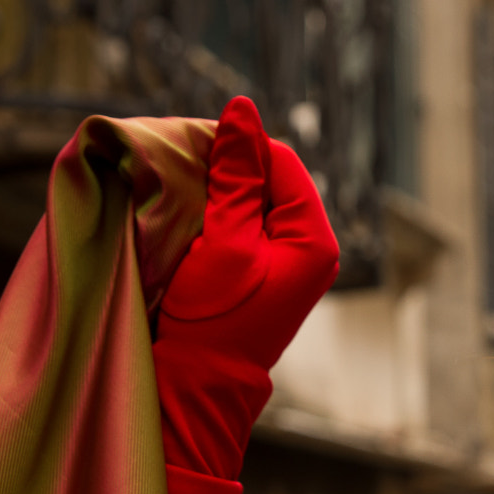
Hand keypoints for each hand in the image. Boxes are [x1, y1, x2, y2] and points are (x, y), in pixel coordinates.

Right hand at [161, 95, 338, 367]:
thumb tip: (242, 111)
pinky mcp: (261, 271)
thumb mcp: (224, 240)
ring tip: (179, 187)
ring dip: (216, 189)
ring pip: (252, 200)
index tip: (189, 146)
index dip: (238, 146)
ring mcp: (286, 261)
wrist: (197, 382)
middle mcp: (308, 247)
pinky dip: (215, 213)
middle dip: (226, 167)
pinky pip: (242, 224)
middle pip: (269, 178)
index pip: (282, 161)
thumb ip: (236, 176)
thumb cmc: (213, 316)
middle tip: (179, 165)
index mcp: (314, 238)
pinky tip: (188, 213)